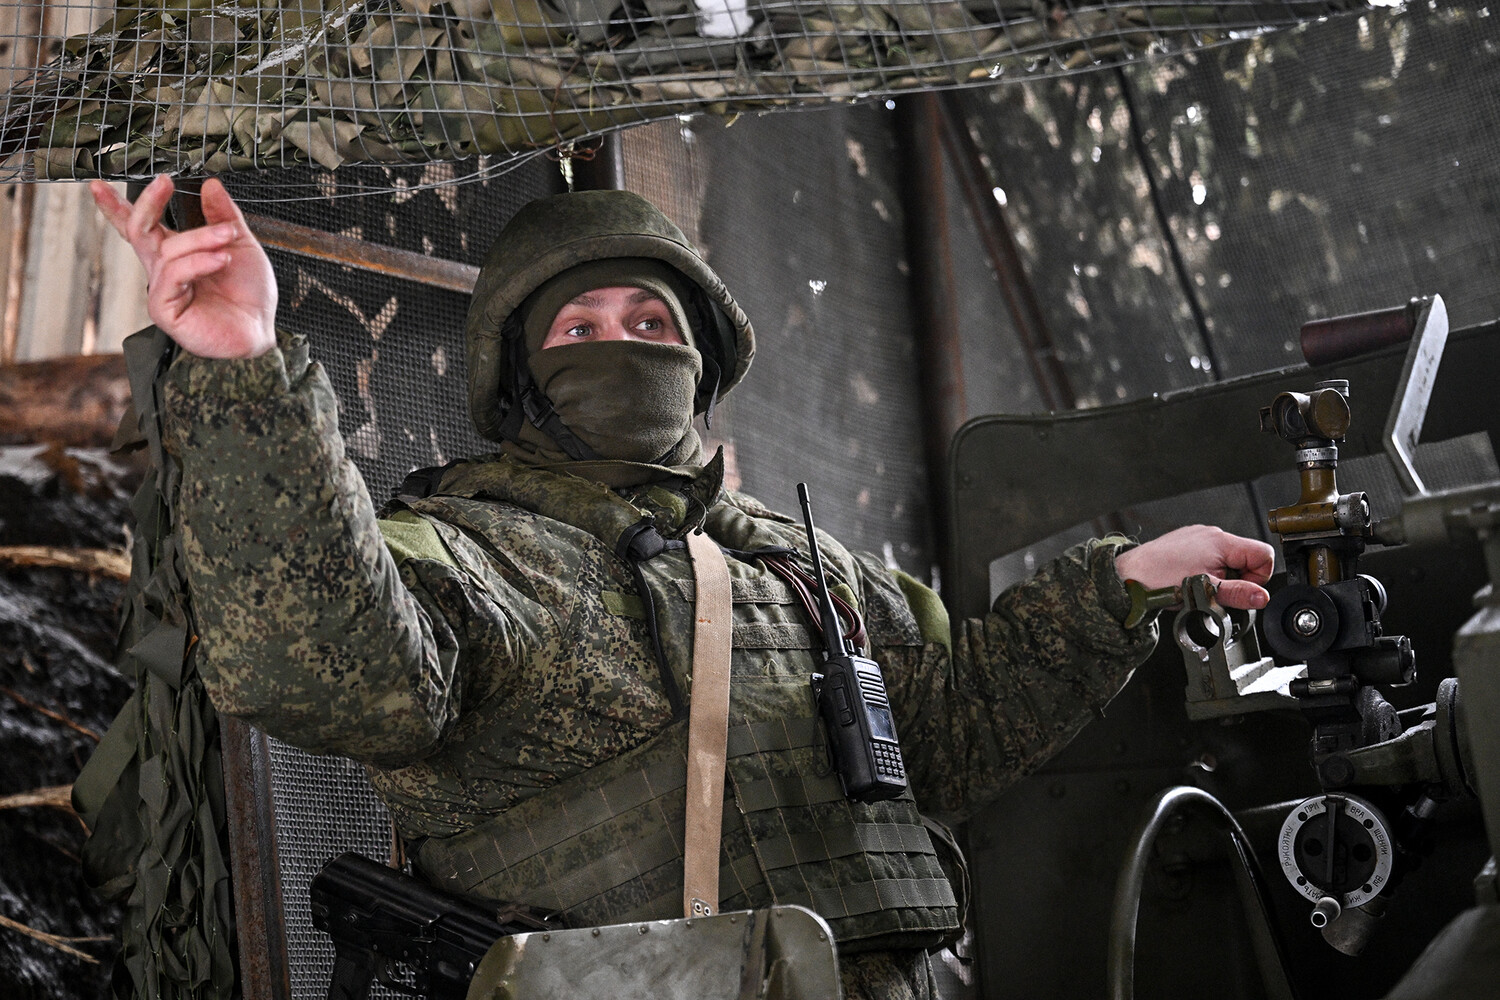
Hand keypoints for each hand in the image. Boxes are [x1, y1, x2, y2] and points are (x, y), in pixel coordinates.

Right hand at [91, 175, 277, 358]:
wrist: (261, 330)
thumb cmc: (249, 295)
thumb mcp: (240, 244)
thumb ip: (224, 215)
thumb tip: (211, 185)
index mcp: (176, 254)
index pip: (140, 227)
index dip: (116, 207)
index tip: (100, 184)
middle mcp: (164, 271)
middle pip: (139, 230)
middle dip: (148, 203)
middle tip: (165, 182)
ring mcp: (162, 291)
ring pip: (167, 251)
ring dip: (201, 238)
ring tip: (227, 239)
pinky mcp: (165, 310)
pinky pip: (174, 275)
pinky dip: (199, 262)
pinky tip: (221, 260)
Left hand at [1114, 525, 1274, 610]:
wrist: (1128, 575)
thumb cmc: (1158, 579)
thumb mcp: (1205, 591)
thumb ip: (1237, 594)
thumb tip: (1261, 597)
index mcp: (1221, 541)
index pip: (1263, 555)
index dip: (1258, 577)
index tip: (1240, 591)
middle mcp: (1211, 534)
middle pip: (1246, 557)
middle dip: (1237, 579)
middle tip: (1215, 590)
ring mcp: (1199, 536)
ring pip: (1228, 559)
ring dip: (1221, 576)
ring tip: (1200, 585)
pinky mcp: (1188, 542)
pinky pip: (1210, 557)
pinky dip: (1207, 570)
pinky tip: (1191, 578)